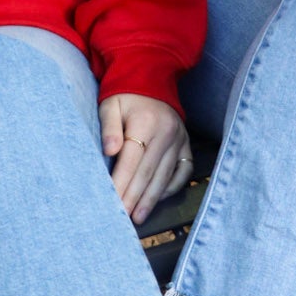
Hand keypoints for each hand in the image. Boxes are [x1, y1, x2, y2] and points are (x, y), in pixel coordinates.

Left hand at [99, 94, 192, 225]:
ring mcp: (180, 139)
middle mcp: (167, 133)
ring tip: (139, 216)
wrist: (152, 77)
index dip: (121, 183)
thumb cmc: (125, 95)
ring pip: (165, 175)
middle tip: (123, 218)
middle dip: (135, 197)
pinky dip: (171, 187)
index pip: (131, 160)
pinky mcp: (186, 144)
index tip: (112, 202)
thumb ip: (109, 127)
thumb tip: (109, 151)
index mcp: (146, 122)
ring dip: (152, 199)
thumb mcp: (110, 104)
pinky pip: (183, 171)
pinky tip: (158, 198)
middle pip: (148, 172)